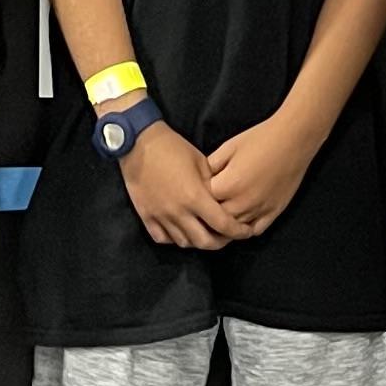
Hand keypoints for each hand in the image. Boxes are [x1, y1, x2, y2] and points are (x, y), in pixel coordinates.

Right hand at [121, 123, 243, 250]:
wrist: (139, 142)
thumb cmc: (173, 148)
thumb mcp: (201, 162)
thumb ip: (213, 185)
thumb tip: (223, 201)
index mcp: (195, 197)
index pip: (223, 225)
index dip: (238, 232)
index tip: (246, 232)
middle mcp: (179, 212)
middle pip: (204, 242)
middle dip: (220, 242)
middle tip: (226, 236)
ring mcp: (160, 216)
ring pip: (184, 243)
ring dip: (197, 241)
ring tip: (204, 232)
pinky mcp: (146, 216)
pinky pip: (162, 238)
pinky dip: (174, 239)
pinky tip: (180, 231)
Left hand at [201, 111, 317, 237]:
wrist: (292, 140)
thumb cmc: (260, 139)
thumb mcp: (228, 147)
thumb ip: (212, 166)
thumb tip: (202, 179)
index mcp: (228, 185)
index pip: (205, 200)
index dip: (201, 195)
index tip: (201, 190)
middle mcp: (242, 202)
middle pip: (218, 218)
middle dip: (212, 212)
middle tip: (209, 206)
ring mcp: (259, 210)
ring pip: (235, 228)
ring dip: (227, 224)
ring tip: (222, 216)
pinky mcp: (274, 213)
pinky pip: (255, 230)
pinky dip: (246, 229)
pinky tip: (242, 221)